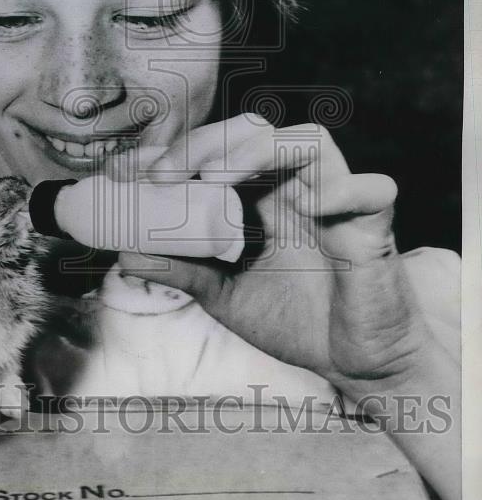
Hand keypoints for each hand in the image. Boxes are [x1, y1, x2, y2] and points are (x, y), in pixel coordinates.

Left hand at [64, 113, 433, 390]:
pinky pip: (373, 191)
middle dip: (206, 143)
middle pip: (258, 132)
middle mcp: (298, 188)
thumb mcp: (223, 294)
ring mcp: (338, 202)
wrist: (352, 367)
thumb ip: (181, 268)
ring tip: (213, 181)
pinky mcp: (374, 229)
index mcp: (262, 196)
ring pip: (308, 141)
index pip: (222, 148)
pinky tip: (312, 204)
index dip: (179, 151)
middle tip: (162, 174)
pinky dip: (345, 189)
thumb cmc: (294, 321)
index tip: (130, 174)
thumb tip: (125, 252)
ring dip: (256, 152)